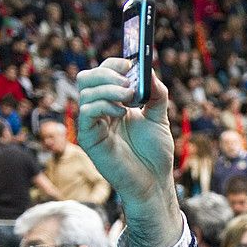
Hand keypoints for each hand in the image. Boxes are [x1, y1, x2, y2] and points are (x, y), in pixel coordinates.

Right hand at [76, 58, 180, 246]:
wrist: (154, 182)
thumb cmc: (155, 155)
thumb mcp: (160, 118)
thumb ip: (156, 94)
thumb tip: (149, 70)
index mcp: (114, 103)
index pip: (103, 73)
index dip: (115, 64)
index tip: (132, 65)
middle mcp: (100, 111)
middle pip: (87, 77)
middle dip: (108, 73)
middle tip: (129, 83)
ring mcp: (93, 124)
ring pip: (86, 91)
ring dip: (109, 88)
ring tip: (130, 98)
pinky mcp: (90, 138)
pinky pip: (86, 112)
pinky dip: (103, 105)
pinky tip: (121, 113)